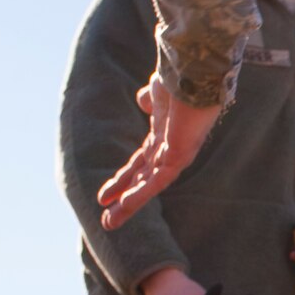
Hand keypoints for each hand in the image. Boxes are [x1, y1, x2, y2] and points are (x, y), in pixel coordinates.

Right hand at [98, 75, 220, 230]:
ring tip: (110, 223)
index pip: (139, 165)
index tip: (103, 197)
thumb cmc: (177, 77)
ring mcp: (175, 154)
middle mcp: (169, 149)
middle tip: (107, 222)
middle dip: (123, 201)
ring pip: (148, 186)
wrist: (191, 71)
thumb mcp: (157, 92)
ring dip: (129, 204)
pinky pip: (159, 180)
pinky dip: (142, 191)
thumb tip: (143, 100)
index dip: (122, 180)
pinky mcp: (180, 155)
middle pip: (142, 181)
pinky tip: (126, 203)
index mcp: (163, 137)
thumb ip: (151, 100)